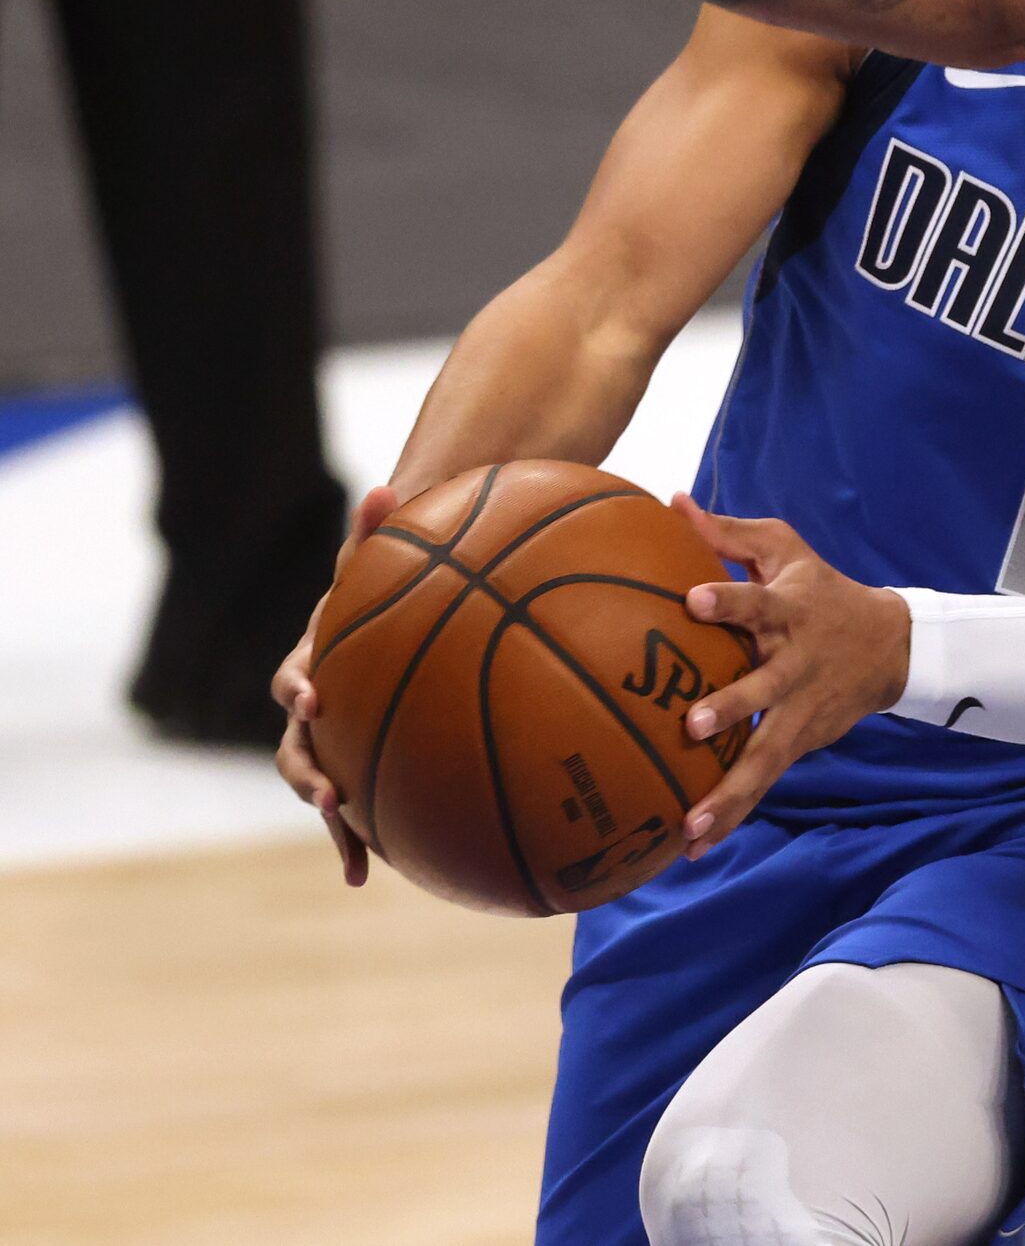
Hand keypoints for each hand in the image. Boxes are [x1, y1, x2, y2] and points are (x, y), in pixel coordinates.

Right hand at [273, 485, 402, 885]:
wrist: (393, 612)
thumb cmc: (389, 583)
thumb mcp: (385, 557)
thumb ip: (379, 529)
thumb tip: (384, 485)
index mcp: (317, 660)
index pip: (294, 677)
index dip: (299, 688)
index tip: (314, 699)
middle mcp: (315, 708)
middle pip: (295, 748)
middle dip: (307, 774)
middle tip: (329, 795)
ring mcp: (334, 742)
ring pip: (321, 786)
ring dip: (332, 820)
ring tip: (353, 852)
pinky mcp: (359, 766)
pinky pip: (358, 808)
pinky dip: (362, 841)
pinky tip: (378, 877)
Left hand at [672, 495, 911, 857]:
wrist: (890, 646)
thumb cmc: (820, 589)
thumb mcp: (785, 550)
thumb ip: (727, 532)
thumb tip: (670, 501)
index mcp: (787, 611)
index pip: (756, 600)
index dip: (727, 599)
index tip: (692, 598)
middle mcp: (793, 664)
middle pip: (761, 688)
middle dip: (730, 706)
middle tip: (691, 725)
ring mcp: (798, 710)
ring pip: (763, 753)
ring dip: (730, 789)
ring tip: (691, 821)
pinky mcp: (799, 742)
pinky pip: (761, 782)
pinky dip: (731, 814)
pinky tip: (691, 845)